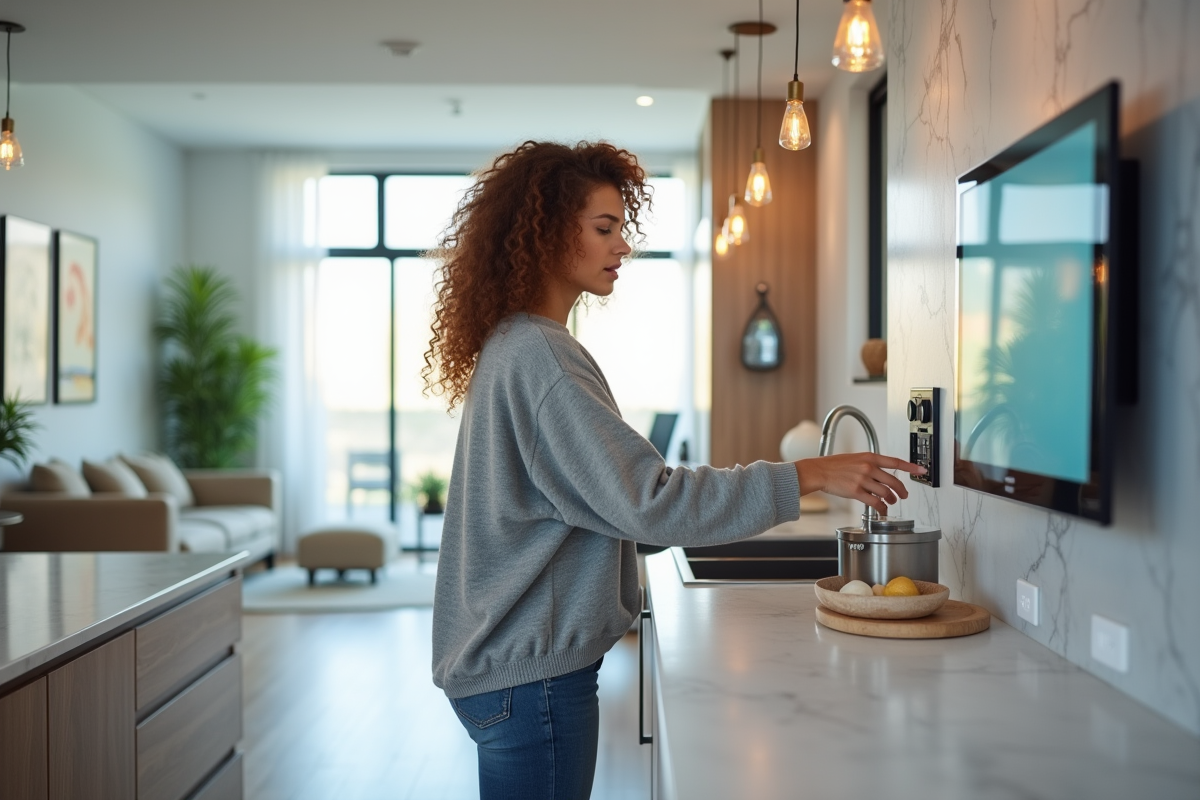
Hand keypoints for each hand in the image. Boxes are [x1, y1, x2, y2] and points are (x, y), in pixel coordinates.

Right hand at [795, 453, 926, 516]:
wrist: (819, 471)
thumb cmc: (834, 465)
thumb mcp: (855, 458)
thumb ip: (870, 465)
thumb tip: (883, 474)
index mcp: (870, 457)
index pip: (895, 462)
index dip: (911, 467)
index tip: (922, 470)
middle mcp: (868, 467)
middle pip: (893, 481)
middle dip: (902, 490)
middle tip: (903, 495)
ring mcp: (862, 480)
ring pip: (886, 492)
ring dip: (891, 500)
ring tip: (891, 502)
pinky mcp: (856, 492)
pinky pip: (875, 502)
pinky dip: (881, 507)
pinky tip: (882, 509)